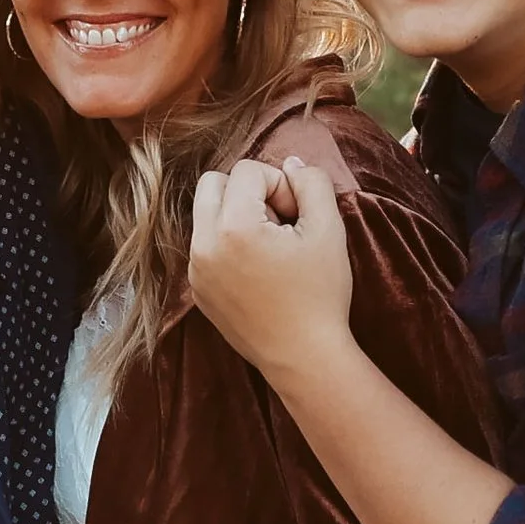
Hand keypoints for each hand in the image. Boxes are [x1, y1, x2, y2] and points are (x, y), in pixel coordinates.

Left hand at [189, 152, 354, 392]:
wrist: (305, 358)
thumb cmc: (321, 294)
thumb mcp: (329, 229)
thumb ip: (311, 183)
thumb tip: (290, 164)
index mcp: (232, 227)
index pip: (247, 171)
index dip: (279, 185)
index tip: (296, 217)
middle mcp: (203, 245)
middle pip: (212, 183)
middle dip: (247, 191)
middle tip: (279, 223)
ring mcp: (196, 270)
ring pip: (206, 213)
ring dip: (236, 216)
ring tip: (269, 248)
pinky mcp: (197, 290)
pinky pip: (205, 245)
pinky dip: (227, 244)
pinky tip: (258, 271)